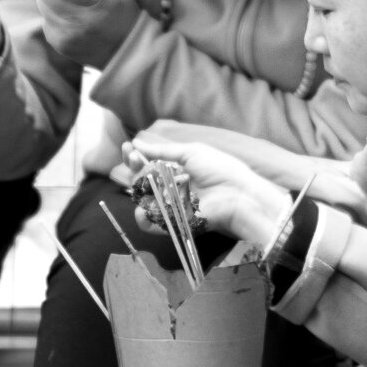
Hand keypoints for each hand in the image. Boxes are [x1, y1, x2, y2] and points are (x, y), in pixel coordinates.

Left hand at [37, 0, 141, 68]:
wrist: (127, 49)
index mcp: (100, 2)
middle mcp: (82, 22)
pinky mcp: (60, 46)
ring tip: (68, 1)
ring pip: (42, 6)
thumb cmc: (120, 11)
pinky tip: (69, 17)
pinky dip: (52, 15)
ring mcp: (69, 37)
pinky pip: (45, 21)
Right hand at [115, 134, 295, 249]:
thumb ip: (163, 151)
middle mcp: (172, 188)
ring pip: (143, 200)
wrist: (238, 196)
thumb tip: (138, 143)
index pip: (150, 164)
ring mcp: (171, 206)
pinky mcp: (173, 223)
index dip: (137, 157)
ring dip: (136, 189)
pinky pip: (152, 223)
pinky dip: (143, 217)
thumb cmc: (220, 170)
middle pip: (143, 181)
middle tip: (133, 159)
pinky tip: (142, 208)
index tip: (129, 147)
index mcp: (177, 170)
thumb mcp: (191, 152)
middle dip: (134, 168)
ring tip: (138, 180)